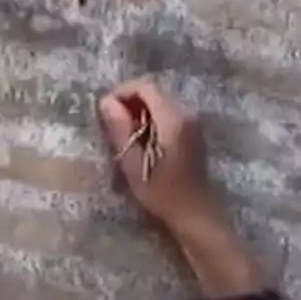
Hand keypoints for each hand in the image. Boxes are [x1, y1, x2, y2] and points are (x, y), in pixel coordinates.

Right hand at [98, 77, 213, 230]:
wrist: (194, 213)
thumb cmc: (162, 193)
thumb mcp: (134, 164)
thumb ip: (120, 130)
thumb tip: (106, 101)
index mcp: (173, 119)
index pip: (145, 87)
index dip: (122, 92)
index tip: (105, 110)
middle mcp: (186, 113)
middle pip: (154, 91)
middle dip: (130, 101)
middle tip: (111, 124)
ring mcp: (193, 121)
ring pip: (161, 101)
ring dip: (140, 111)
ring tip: (124, 133)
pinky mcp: (193, 131)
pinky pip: (169, 113)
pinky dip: (152, 119)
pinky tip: (142, 140)